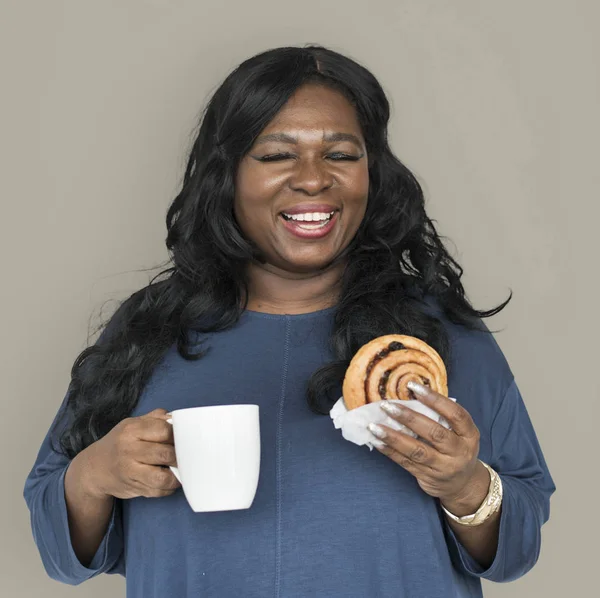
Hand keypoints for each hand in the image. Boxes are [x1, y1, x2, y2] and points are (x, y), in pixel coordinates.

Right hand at [80, 408, 180, 499]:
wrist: (95, 468)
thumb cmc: (121, 442)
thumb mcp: (133, 424)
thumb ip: (156, 418)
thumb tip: (177, 419)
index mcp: (132, 429)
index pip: (164, 430)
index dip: (178, 434)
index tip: (183, 437)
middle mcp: (129, 450)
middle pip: (166, 454)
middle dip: (181, 455)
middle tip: (187, 454)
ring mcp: (130, 471)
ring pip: (162, 477)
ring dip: (176, 475)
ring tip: (179, 469)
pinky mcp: (133, 488)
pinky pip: (158, 491)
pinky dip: (168, 487)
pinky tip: (169, 479)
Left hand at [367, 382, 480, 505]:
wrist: (462, 484)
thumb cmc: (455, 448)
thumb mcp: (459, 432)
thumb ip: (441, 416)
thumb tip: (410, 393)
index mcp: (469, 435)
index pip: (455, 414)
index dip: (435, 399)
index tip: (412, 386)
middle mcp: (459, 452)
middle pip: (434, 433)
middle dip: (408, 418)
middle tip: (387, 406)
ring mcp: (444, 467)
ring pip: (416, 451)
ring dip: (393, 437)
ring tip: (374, 426)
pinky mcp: (428, 477)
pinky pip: (406, 463)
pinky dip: (390, 451)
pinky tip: (377, 441)